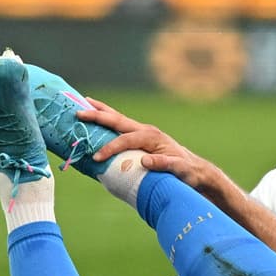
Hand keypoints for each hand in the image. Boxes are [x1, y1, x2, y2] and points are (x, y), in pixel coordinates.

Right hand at [77, 98, 225, 193]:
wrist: (197, 171)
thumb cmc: (188, 172)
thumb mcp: (179, 170)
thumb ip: (164, 164)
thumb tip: (144, 162)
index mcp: (152, 137)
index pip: (126, 139)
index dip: (111, 148)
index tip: (97, 157)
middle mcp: (146, 131)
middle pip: (118, 120)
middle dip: (98, 116)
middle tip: (78, 112)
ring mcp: (144, 133)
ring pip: (118, 120)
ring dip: (101, 112)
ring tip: (84, 103)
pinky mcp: (142, 139)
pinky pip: (121, 128)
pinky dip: (108, 121)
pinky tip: (98, 119)